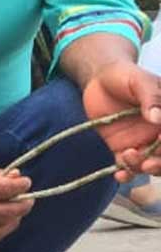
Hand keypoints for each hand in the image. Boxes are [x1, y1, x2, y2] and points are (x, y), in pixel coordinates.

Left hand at [81, 60, 160, 178]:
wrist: (98, 79)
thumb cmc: (124, 76)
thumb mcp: (139, 81)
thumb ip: (150, 97)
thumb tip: (158, 118)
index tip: (159, 140)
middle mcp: (158, 133)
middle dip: (160, 164)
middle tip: (147, 164)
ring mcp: (142, 143)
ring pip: (150, 164)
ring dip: (143, 168)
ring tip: (127, 157)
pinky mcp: (121, 148)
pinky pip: (127, 166)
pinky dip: (126, 174)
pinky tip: (120, 175)